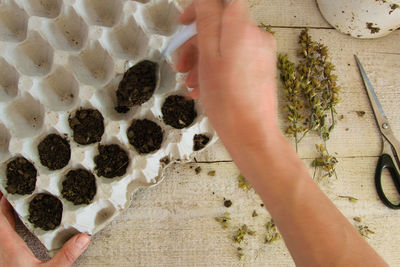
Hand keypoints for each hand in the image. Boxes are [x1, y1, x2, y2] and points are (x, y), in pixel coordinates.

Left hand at [0, 191, 89, 266]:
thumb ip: (66, 256)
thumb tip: (84, 238)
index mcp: (9, 246)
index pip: (0, 217)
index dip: (2, 201)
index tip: (9, 187)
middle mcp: (3, 248)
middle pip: (0, 220)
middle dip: (5, 204)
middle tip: (19, 189)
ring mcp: (4, 254)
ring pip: (2, 228)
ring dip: (7, 214)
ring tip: (22, 202)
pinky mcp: (9, 259)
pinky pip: (6, 236)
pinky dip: (11, 225)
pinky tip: (26, 225)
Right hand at [177, 0, 277, 153]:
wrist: (251, 134)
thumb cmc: (227, 101)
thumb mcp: (208, 57)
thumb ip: (207, 21)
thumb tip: (205, 1)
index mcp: (242, 27)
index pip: (220, 1)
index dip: (199, 9)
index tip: (184, 24)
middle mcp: (256, 36)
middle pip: (220, 26)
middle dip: (196, 44)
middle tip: (181, 65)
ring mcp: (261, 53)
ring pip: (224, 46)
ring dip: (203, 61)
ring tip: (190, 84)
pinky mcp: (261, 69)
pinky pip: (234, 60)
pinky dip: (216, 69)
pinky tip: (203, 89)